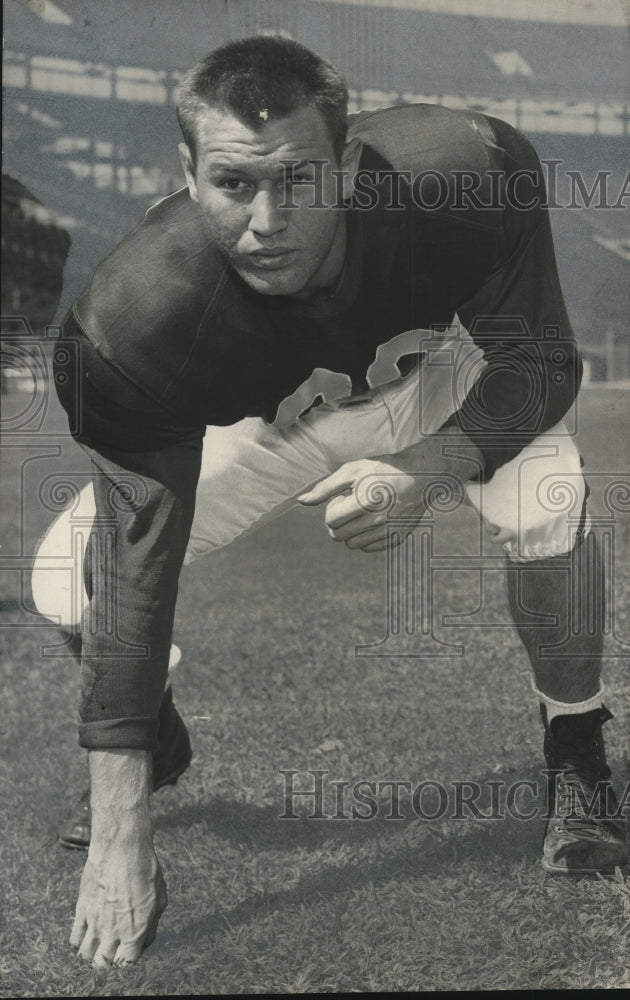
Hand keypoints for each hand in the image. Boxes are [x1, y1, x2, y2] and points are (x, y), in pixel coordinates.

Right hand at [70, 838, 166, 966]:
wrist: (121, 848)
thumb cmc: (145, 870)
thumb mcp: (159, 899)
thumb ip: (150, 927)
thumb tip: (142, 943)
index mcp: (135, 931)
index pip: (125, 966)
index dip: (126, 963)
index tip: (126, 957)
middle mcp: (113, 931)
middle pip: (102, 964)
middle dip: (107, 962)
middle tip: (111, 953)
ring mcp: (94, 922)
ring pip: (85, 956)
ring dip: (91, 955)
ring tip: (97, 947)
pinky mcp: (81, 910)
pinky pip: (73, 940)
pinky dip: (77, 944)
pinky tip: (85, 938)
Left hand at [298, 455, 429, 551]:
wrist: (420, 476)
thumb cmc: (382, 470)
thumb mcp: (353, 471)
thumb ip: (325, 487)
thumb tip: (302, 501)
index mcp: (365, 502)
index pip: (331, 520)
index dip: (332, 508)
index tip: (343, 498)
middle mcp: (377, 520)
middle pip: (338, 536)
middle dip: (337, 522)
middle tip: (350, 507)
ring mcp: (388, 532)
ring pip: (352, 545)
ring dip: (350, 531)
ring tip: (361, 513)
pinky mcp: (396, 539)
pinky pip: (368, 548)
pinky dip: (365, 538)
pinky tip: (372, 521)